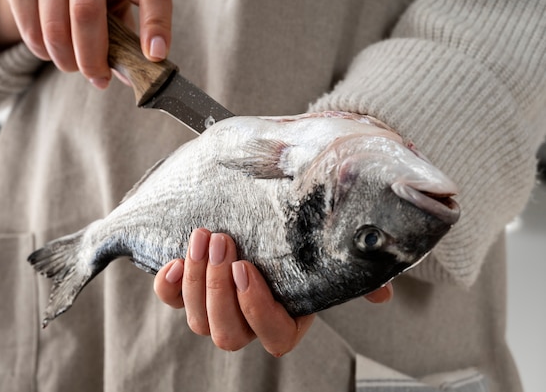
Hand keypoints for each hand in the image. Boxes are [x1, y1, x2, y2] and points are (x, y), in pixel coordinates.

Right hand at [0, 0, 171, 87]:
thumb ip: (129, 36)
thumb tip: (128, 78)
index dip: (156, 25)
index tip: (155, 56)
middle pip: (86, 14)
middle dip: (92, 59)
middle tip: (99, 78)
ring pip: (54, 29)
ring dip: (66, 61)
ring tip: (75, 65)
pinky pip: (30, 30)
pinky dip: (44, 52)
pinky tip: (55, 51)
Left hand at [154, 228, 392, 356]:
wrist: (271, 213)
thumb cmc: (305, 237)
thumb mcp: (330, 253)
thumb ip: (354, 275)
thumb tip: (382, 294)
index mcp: (287, 320)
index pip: (273, 337)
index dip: (255, 308)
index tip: (248, 267)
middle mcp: (249, 321)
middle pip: (227, 333)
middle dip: (219, 288)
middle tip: (223, 241)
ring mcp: (218, 308)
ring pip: (198, 321)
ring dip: (196, 278)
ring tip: (203, 236)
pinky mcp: (191, 290)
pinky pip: (171, 301)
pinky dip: (168, 286)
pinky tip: (173, 260)